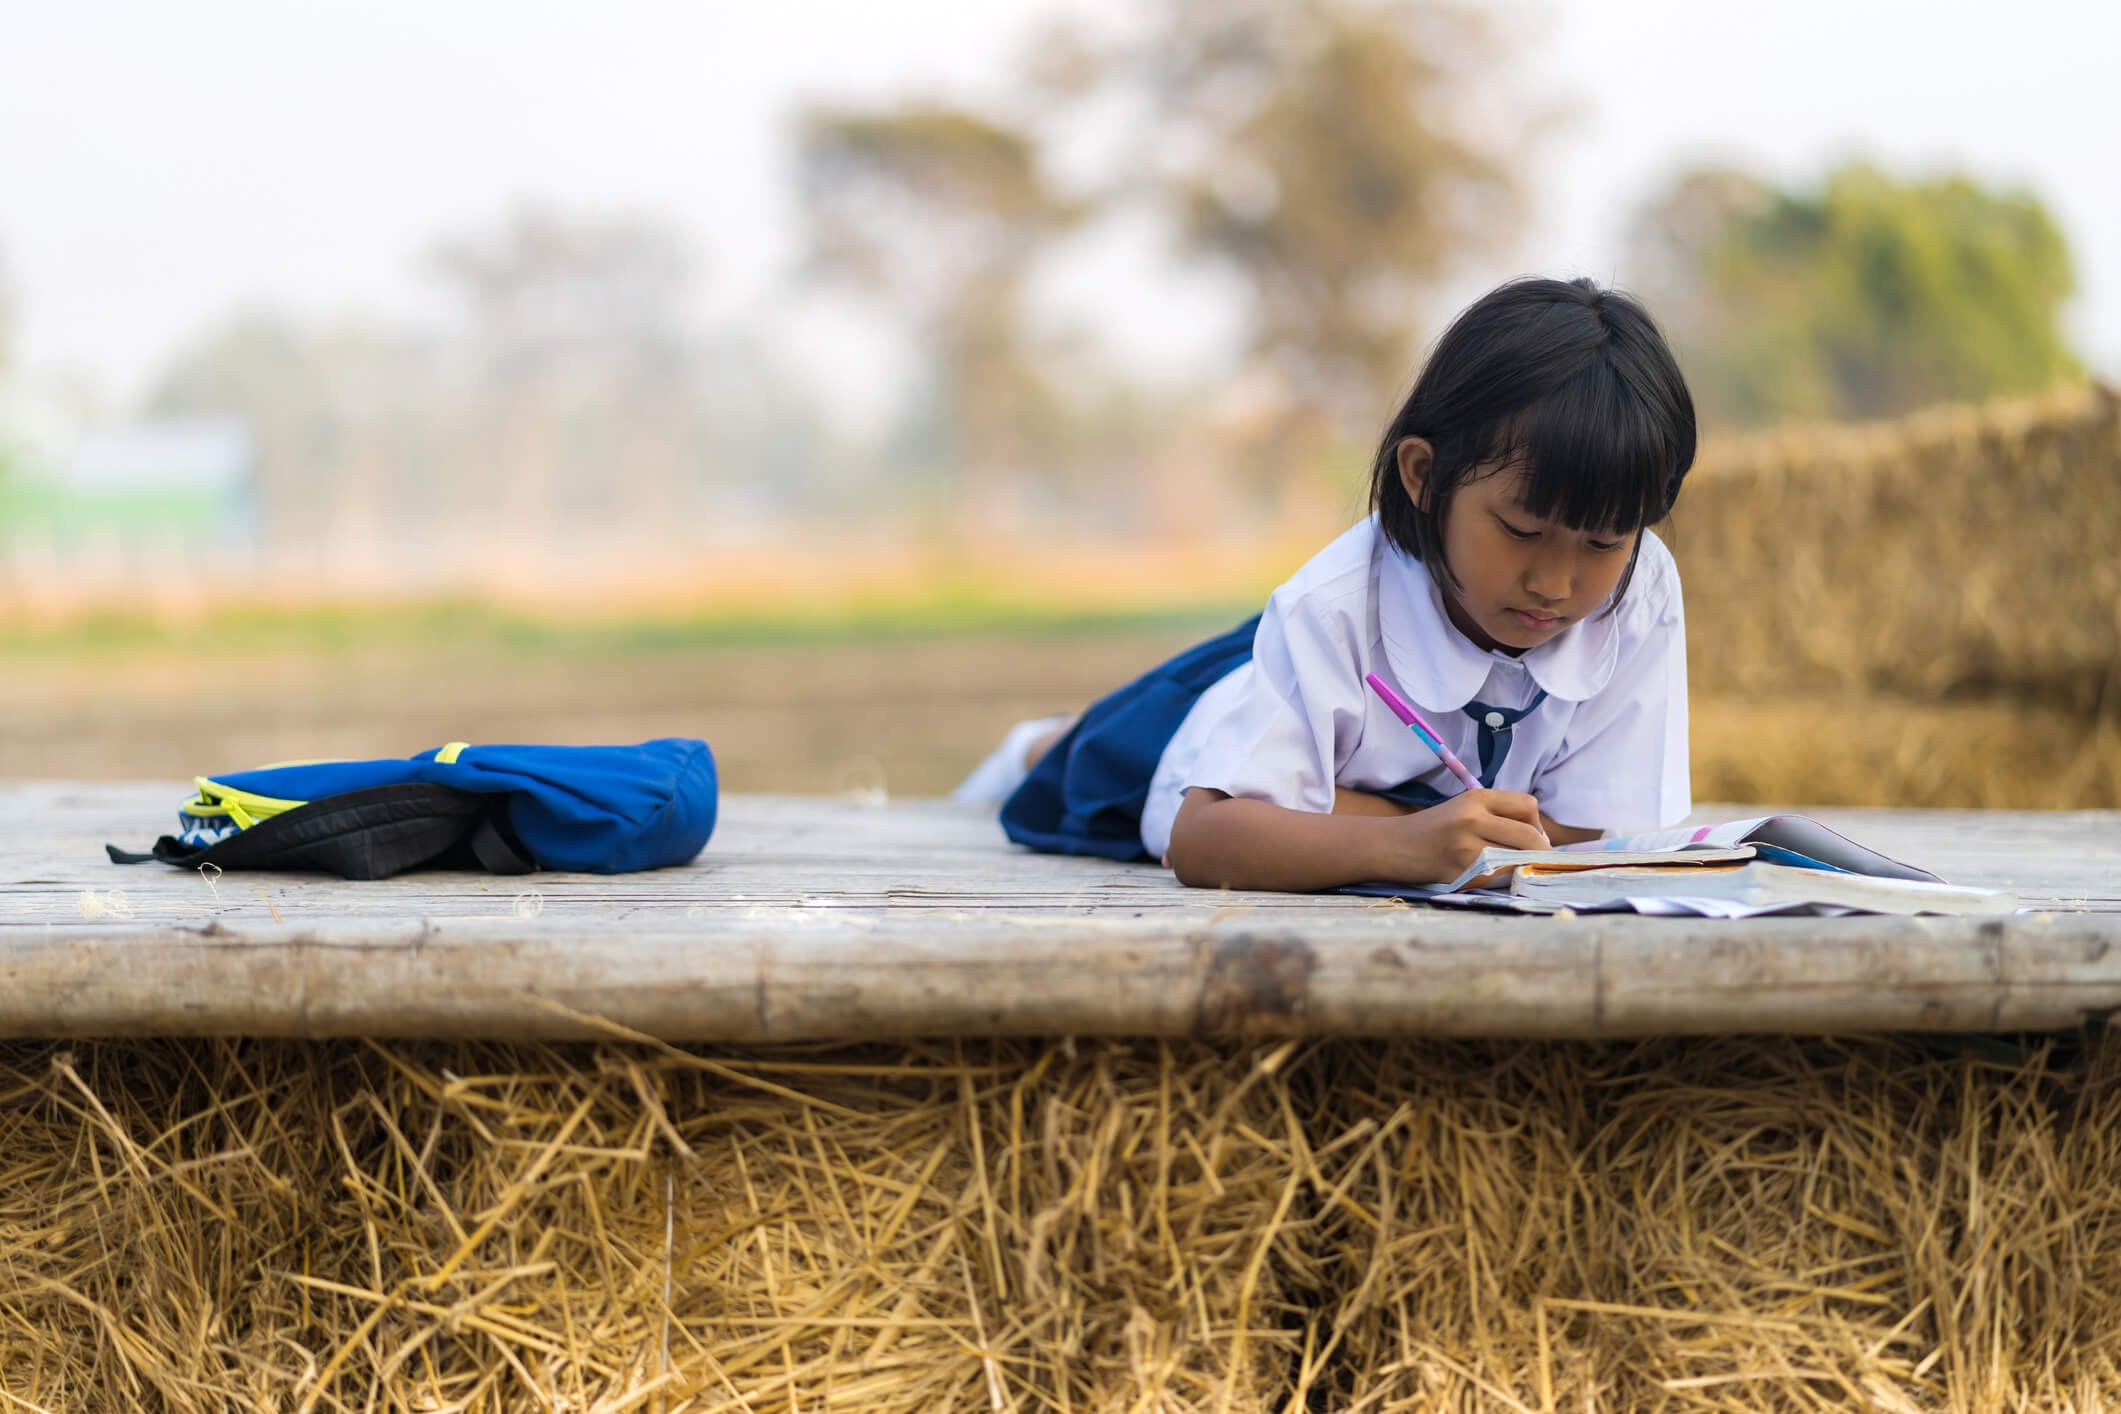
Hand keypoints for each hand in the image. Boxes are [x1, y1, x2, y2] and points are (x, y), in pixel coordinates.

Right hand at [1390, 789, 1550, 882]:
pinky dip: (1501, 880)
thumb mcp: (1464, 809)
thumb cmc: (1433, 829)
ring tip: (1508, 868)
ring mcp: (1466, 848)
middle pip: (1529, 836)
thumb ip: (1499, 816)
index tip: (1534, 838)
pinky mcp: (1461, 874)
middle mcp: (1472, 819)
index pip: (1528, 806)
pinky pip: (1498, 880)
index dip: (1538, 824)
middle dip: (1540, 852)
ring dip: (1521, 867)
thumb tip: (1542, 841)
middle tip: (1538, 861)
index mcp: (1475, 798)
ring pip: (1517, 860)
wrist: (1393, 847)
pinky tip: (1488, 877)